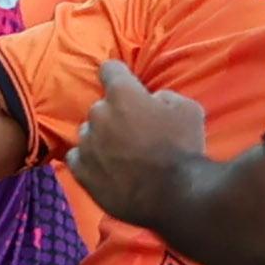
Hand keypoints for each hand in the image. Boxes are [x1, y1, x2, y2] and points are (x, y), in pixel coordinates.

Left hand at [69, 61, 210, 227]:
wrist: (176, 196)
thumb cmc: (185, 148)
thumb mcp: (188, 109)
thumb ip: (163, 97)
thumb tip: (151, 100)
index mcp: (122, 94)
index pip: (110, 69)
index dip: (119, 75)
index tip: (125, 82)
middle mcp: (98, 114)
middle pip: (101, 106)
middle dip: (115, 114)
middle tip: (135, 132)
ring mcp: (87, 144)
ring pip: (89, 132)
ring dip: (102, 138)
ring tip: (122, 155)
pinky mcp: (81, 171)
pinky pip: (77, 157)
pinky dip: (89, 160)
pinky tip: (105, 168)